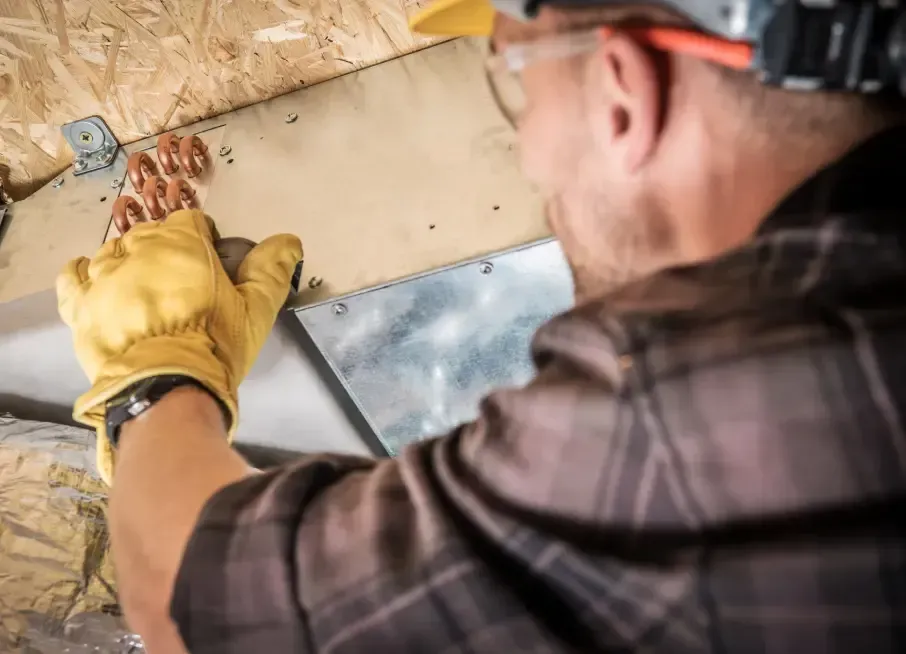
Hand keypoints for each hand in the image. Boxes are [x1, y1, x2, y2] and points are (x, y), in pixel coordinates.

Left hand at [57, 210, 302, 483]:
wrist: (165, 386)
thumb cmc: (215, 344)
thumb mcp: (255, 309)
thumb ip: (271, 270)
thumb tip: (290, 240)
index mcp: (182, 243)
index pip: (190, 222)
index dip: (202, 239)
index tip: (210, 262)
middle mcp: (138, 247)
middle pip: (150, 234)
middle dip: (165, 251)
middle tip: (180, 283)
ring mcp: (104, 274)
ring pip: (114, 251)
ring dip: (129, 262)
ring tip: (143, 289)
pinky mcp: (80, 303)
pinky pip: (73, 274)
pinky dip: (82, 271)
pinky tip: (93, 275)